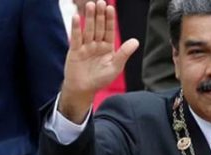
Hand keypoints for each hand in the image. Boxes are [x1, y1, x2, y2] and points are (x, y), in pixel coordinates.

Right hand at [59, 0, 138, 121]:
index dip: (109, 19)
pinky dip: (76, 27)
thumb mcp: (115, 67)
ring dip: (90, 18)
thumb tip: (136, 41)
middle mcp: (96, 44)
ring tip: (91, 5)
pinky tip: (77, 17)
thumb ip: (124, 54)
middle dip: (100, 15)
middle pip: (98, 27)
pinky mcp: (75, 50)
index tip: (110, 8)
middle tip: (100, 2)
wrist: (83, 90)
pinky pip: (76, 37)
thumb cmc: (100, 80)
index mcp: (107, 47)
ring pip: (88, 30)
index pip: (109, 30)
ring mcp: (85, 46)